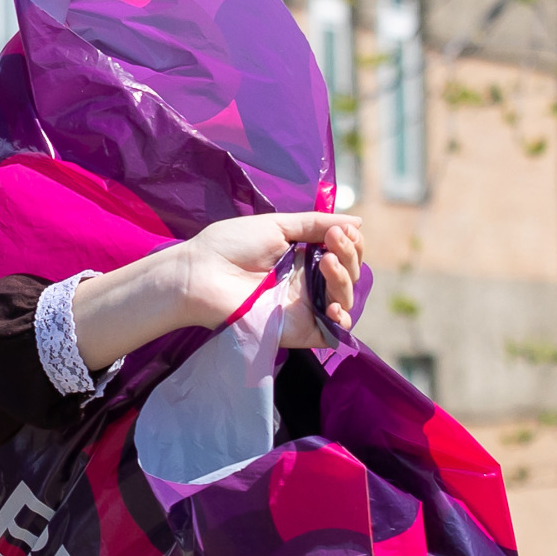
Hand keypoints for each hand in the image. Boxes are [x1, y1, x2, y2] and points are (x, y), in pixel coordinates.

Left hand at [69, 210, 364, 370]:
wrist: (199, 275)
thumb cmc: (229, 246)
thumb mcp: (276, 225)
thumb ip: (315, 224)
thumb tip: (357, 223)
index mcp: (302, 257)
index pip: (343, 253)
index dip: (351, 243)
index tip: (341, 231)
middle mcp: (305, 283)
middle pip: (349, 275)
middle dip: (350, 256)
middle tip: (333, 242)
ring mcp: (303, 307)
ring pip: (345, 300)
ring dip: (345, 278)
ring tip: (326, 262)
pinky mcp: (296, 330)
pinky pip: (331, 333)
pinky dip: (341, 320)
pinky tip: (334, 305)